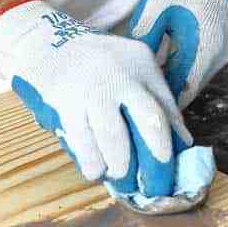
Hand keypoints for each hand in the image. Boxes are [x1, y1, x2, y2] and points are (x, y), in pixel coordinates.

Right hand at [0, 0, 191, 196]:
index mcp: (142, 64)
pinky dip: (92, 161)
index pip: (167, 109)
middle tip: (153, 183)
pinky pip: (83, 140)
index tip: (170, 167)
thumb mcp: (128, 69)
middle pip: (150, 120)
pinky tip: (95, 171)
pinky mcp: (65, 101)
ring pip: (114, 135)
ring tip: (119, 177)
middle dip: (155, 158)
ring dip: (120, 164)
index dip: (173, 144)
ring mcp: (92, 87)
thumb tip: (182, 143)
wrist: (45, 42)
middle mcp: (121, 74)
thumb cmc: (95, 66)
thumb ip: (153, 100)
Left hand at [128, 0, 227, 108]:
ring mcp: (220, 51)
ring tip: (138, 95)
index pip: (181, 92)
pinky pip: (195, 67)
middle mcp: (218, 55)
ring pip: (190, 79)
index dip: (158, 107)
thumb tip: (128, 70)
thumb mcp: (157, 7)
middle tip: (131, 110)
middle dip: (161, 100)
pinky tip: (153, 74)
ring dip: (168, 86)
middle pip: (186, 89)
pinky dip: (175, 72)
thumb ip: (145, 40)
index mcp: (206, 49)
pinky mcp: (217, 45)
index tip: (134, 116)